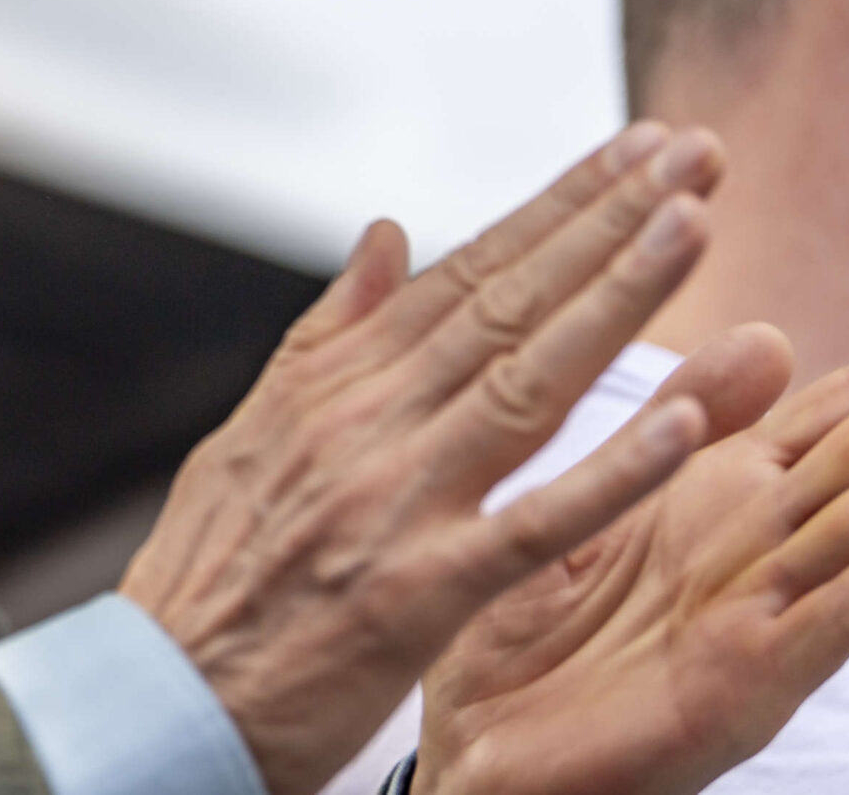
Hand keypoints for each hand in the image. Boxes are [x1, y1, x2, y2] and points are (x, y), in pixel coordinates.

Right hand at [120, 123, 740, 794]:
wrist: (157, 694)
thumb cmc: (209, 573)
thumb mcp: (255, 431)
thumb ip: (333, 333)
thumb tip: (389, 234)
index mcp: (330, 384)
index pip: (465, 275)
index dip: (557, 209)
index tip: (632, 154)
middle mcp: (365, 425)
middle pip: (508, 306)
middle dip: (607, 224)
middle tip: (690, 154)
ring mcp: (393, 503)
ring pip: (526, 384)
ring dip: (617, 301)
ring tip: (691, 227)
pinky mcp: (419, 593)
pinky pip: (532, 527)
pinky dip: (608, 476)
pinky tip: (677, 424)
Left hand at [416, 321, 848, 794]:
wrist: (474, 756)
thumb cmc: (529, 635)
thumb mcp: (605, 507)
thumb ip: (674, 425)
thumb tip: (769, 332)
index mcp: (715, 497)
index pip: (827, 413)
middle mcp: (755, 547)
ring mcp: (761, 610)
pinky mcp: (747, 677)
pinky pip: (832, 617)